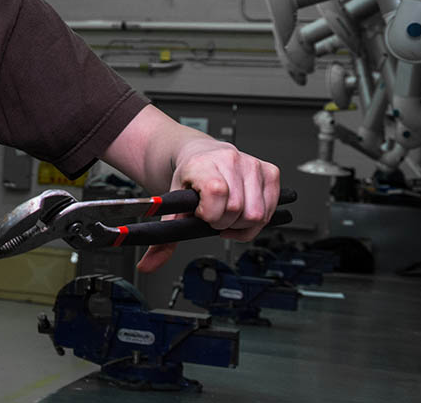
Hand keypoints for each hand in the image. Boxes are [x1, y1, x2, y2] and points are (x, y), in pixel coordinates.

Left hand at [136, 138, 279, 272]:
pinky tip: (242, 214)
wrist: (199, 154)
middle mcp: (231, 160)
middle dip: (225, 223)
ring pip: (257, 213)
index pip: (217, 193)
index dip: (210, 214)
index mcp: (203, 164)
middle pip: (239, 210)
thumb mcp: (173, 202)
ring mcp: (252, 165)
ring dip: (242, 224)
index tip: (202, 215)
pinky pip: (271, 209)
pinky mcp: (270, 171)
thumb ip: (164, 236)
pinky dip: (257, 220)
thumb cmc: (189, 177)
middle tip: (214, 218)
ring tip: (228, 216)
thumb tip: (149, 265)